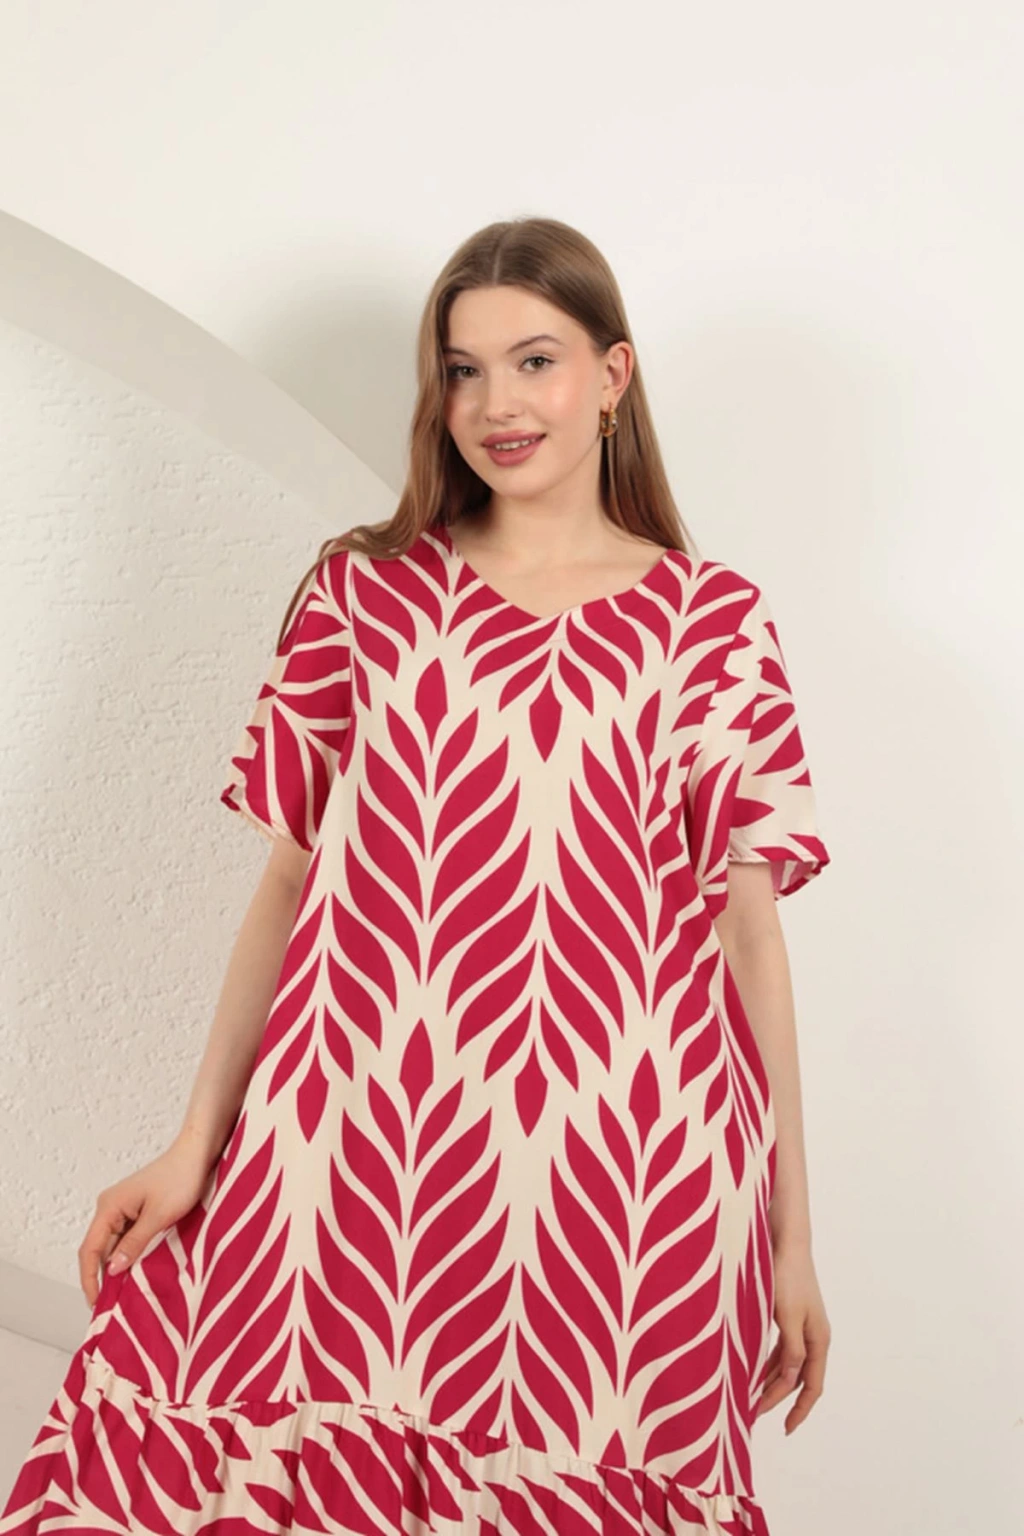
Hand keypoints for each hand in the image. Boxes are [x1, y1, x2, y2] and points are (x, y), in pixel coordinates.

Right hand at [77, 1140, 215, 1307]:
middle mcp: (110, 1207)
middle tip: (110, 1307)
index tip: (96, 1305)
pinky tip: (137, 1271)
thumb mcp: (159, 1217)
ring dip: (117, 1267)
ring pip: (113, 1245)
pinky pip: (126, 1237)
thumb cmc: (180, 1178)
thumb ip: (134, 1244)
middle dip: (102, 1278)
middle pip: (98, 1250)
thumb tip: (113, 1270)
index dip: (90, 1280)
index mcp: (109, 1207)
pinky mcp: (137, 1209)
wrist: (197, 1153)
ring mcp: (123, 1208)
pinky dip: (129, 1255)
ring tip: (123, 1295)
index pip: (89, 1251)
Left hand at [754, 1240, 830, 1433]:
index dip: (800, 1410)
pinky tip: (751, 1368)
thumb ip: (791, 1350)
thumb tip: (792, 1379)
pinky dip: (768, 1362)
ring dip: (771, 1381)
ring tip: (749, 1396)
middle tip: (753, 1414)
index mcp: (819, 1339)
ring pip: (787, 1364)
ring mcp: (802, 1325)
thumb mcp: (788, 1316)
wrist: (785, 1241)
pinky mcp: (788, 1315)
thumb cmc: (787, 1276)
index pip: (812, 1386)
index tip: (786, 1429)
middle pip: (798, 1378)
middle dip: (778, 1398)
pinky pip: (780, 1348)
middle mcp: (814, 1336)